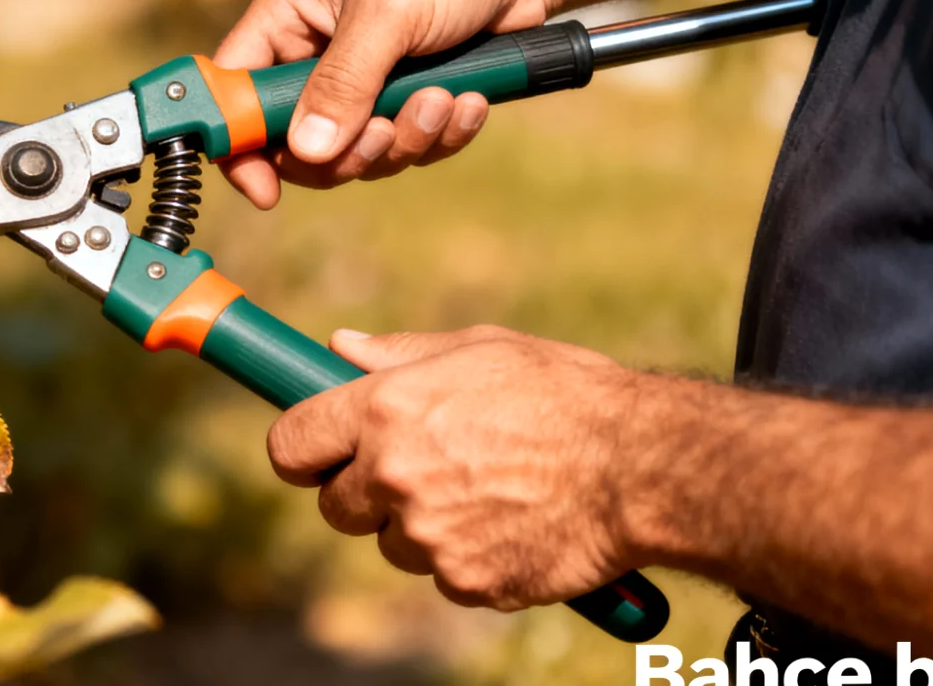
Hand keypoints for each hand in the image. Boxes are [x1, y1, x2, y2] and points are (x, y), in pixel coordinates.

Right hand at [212, 0, 550, 207]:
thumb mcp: (388, 14)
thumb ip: (343, 82)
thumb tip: (307, 151)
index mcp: (287, 19)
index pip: (233, 92)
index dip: (238, 144)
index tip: (267, 190)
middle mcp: (315, 55)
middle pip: (296, 144)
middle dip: (348, 152)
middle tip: (385, 133)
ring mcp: (362, 83)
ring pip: (358, 154)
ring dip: (406, 140)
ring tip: (442, 100)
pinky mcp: (407, 100)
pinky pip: (407, 148)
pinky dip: (440, 135)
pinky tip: (468, 103)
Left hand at [267, 326, 646, 609]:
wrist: (641, 467)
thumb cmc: (564, 393)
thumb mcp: (479, 349)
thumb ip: (398, 355)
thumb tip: (338, 349)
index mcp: (386, 408)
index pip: (290, 444)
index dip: (302, 450)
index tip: (318, 452)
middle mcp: (394, 474)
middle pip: (334, 505)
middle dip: (365, 493)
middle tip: (420, 470)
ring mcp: (427, 536)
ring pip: (392, 544)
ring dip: (421, 527)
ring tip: (487, 491)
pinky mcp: (465, 583)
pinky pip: (444, 576)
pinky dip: (470, 559)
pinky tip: (513, 524)